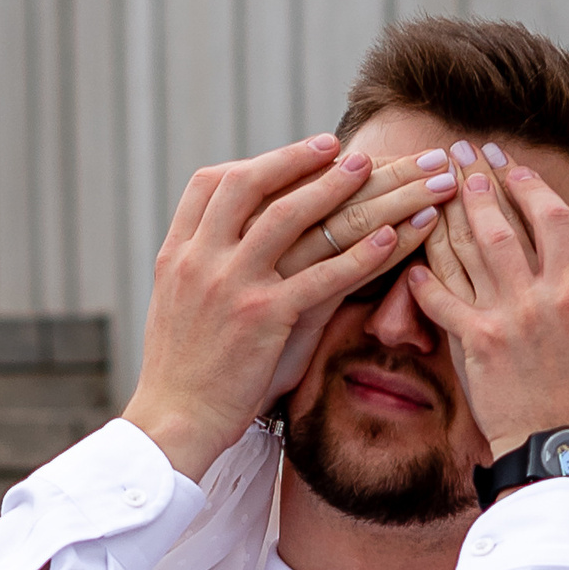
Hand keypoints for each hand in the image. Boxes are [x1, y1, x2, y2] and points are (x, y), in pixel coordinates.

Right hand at [123, 136, 425, 477]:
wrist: (174, 421)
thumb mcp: (183, 304)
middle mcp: (202, 259)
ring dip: (339, 190)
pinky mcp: (263, 320)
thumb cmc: (185, 370)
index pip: (212, 183)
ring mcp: (232, 286)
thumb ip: (213, 266)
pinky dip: (360, 255)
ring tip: (376, 170)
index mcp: (179, 253)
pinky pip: (321, 277)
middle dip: (304, 160)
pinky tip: (394, 238)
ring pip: (290, 219)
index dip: (262, 163)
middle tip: (349, 148)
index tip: (303, 154)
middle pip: (255, 186)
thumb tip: (252, 238)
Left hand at [405, 149, 568, 460]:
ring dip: (469, 200)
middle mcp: (567, 294)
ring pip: (490, 236)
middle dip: (514, 177)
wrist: (564, 464)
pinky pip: (443, 290)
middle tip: (492, 158)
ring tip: (455, 175)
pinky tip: (412, 253)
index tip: (563, 211)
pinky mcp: (478, 337)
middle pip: (542, 213)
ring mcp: (520, 312)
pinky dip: (424, 270)